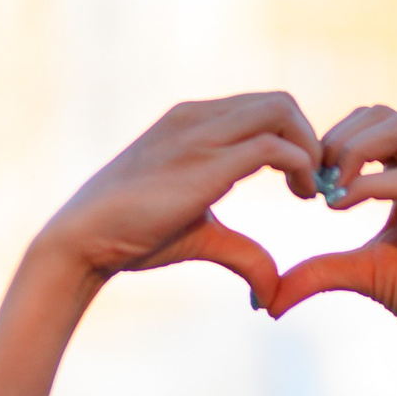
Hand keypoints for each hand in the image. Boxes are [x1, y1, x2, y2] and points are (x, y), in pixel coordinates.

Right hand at [34, 93, 320, 302]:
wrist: (83, 238)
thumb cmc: (132, 236)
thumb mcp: (198, 235)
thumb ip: (241, 251)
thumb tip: (269, 294)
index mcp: (191, 121)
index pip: (261, 108)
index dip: (292, 139)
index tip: (300, 181)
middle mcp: (198, 118)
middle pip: (279, 101)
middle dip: (309, 138)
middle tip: (312, 185)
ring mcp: (201, 135)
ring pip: (281, 111)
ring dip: (309, 148)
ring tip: (308, 190)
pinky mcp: (207, 163)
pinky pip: (274, 146)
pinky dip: (301, 165)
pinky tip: (300, 196)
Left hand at [266, 106, 396, 367]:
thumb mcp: (361, 274)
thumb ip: (318, 271)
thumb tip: (266, 299)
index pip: (372, 122)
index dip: (332, 140)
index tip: (305, 181)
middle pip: (383, 115)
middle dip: (337, 139)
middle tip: (311, 180)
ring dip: (350, 150)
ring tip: (324, 188)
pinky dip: (367, 185)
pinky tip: (337, 205)